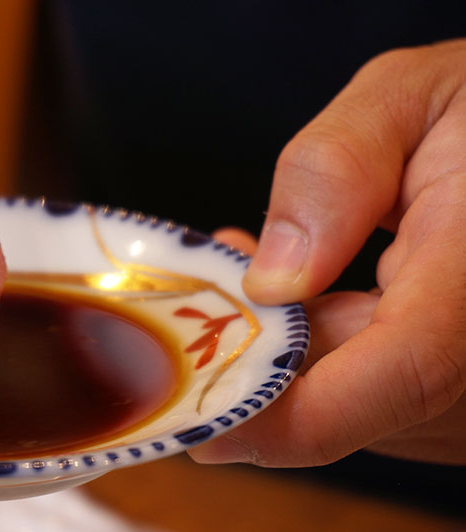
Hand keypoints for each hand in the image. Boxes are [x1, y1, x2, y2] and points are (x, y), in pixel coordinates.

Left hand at [189, 39, 465, 466]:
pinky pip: (384, 395)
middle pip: (367, 401)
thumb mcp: (404, 98)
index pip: (406, 369)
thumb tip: (272, 280)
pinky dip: (326, 358)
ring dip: (290, 358)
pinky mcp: (463, 381)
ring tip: (247, 281)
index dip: (301, 414)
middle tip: (197, 312)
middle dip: (264, 369)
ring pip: (368, 408)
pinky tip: (298, 300)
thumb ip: (338, 169)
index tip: (208, 429)